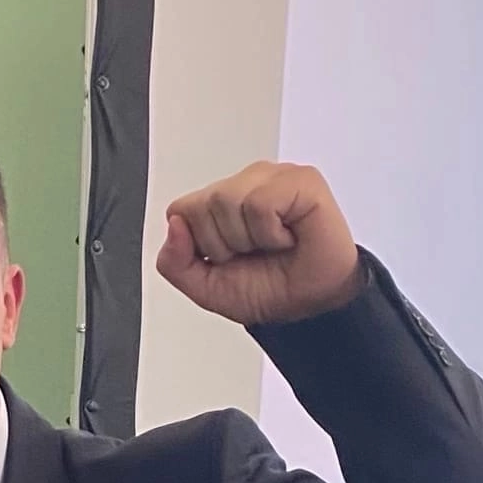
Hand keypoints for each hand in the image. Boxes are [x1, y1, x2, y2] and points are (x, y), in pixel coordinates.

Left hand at [156, 163, 360, 326]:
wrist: (308, 305)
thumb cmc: (266, 289)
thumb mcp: (205, 287)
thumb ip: (174, 262)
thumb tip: (174, 225)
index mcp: (219, 203)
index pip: (180, 210)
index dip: (199, 244)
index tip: (227, 258)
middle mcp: (244, 183)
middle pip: (201, 206)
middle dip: (222, 245)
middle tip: (253, 253)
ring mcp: (272, 177)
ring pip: (225, 200)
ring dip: (247, 239)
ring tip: (271, 244)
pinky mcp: (300, 179)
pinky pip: (258, 203)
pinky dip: (269, 233)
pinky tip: (286, 236)